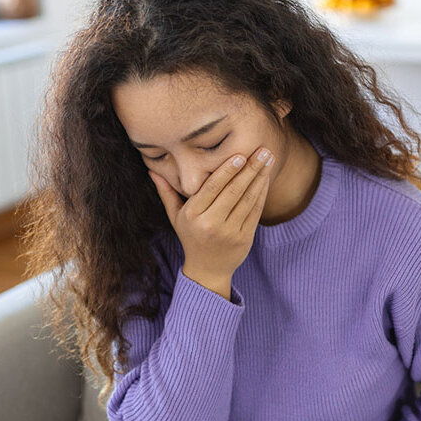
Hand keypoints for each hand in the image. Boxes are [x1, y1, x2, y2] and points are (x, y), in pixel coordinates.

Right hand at [147, 146, 273, 277]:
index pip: (212, 187)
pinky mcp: (244, 238)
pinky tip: (265, 178)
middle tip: (262, 150)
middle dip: (250, 169)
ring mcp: (230, 232)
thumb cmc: (191, 237)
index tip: (240, 154)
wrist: (207, 270)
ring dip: (260, 178)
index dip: (227, 170)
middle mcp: (211, 224)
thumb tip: (152, 169)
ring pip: (248, 200)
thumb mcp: (176, 217)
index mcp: (193, 215)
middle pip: (233, 191)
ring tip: (268, 158)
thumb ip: (166, 192)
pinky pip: (255, 212)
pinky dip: (262, 193)